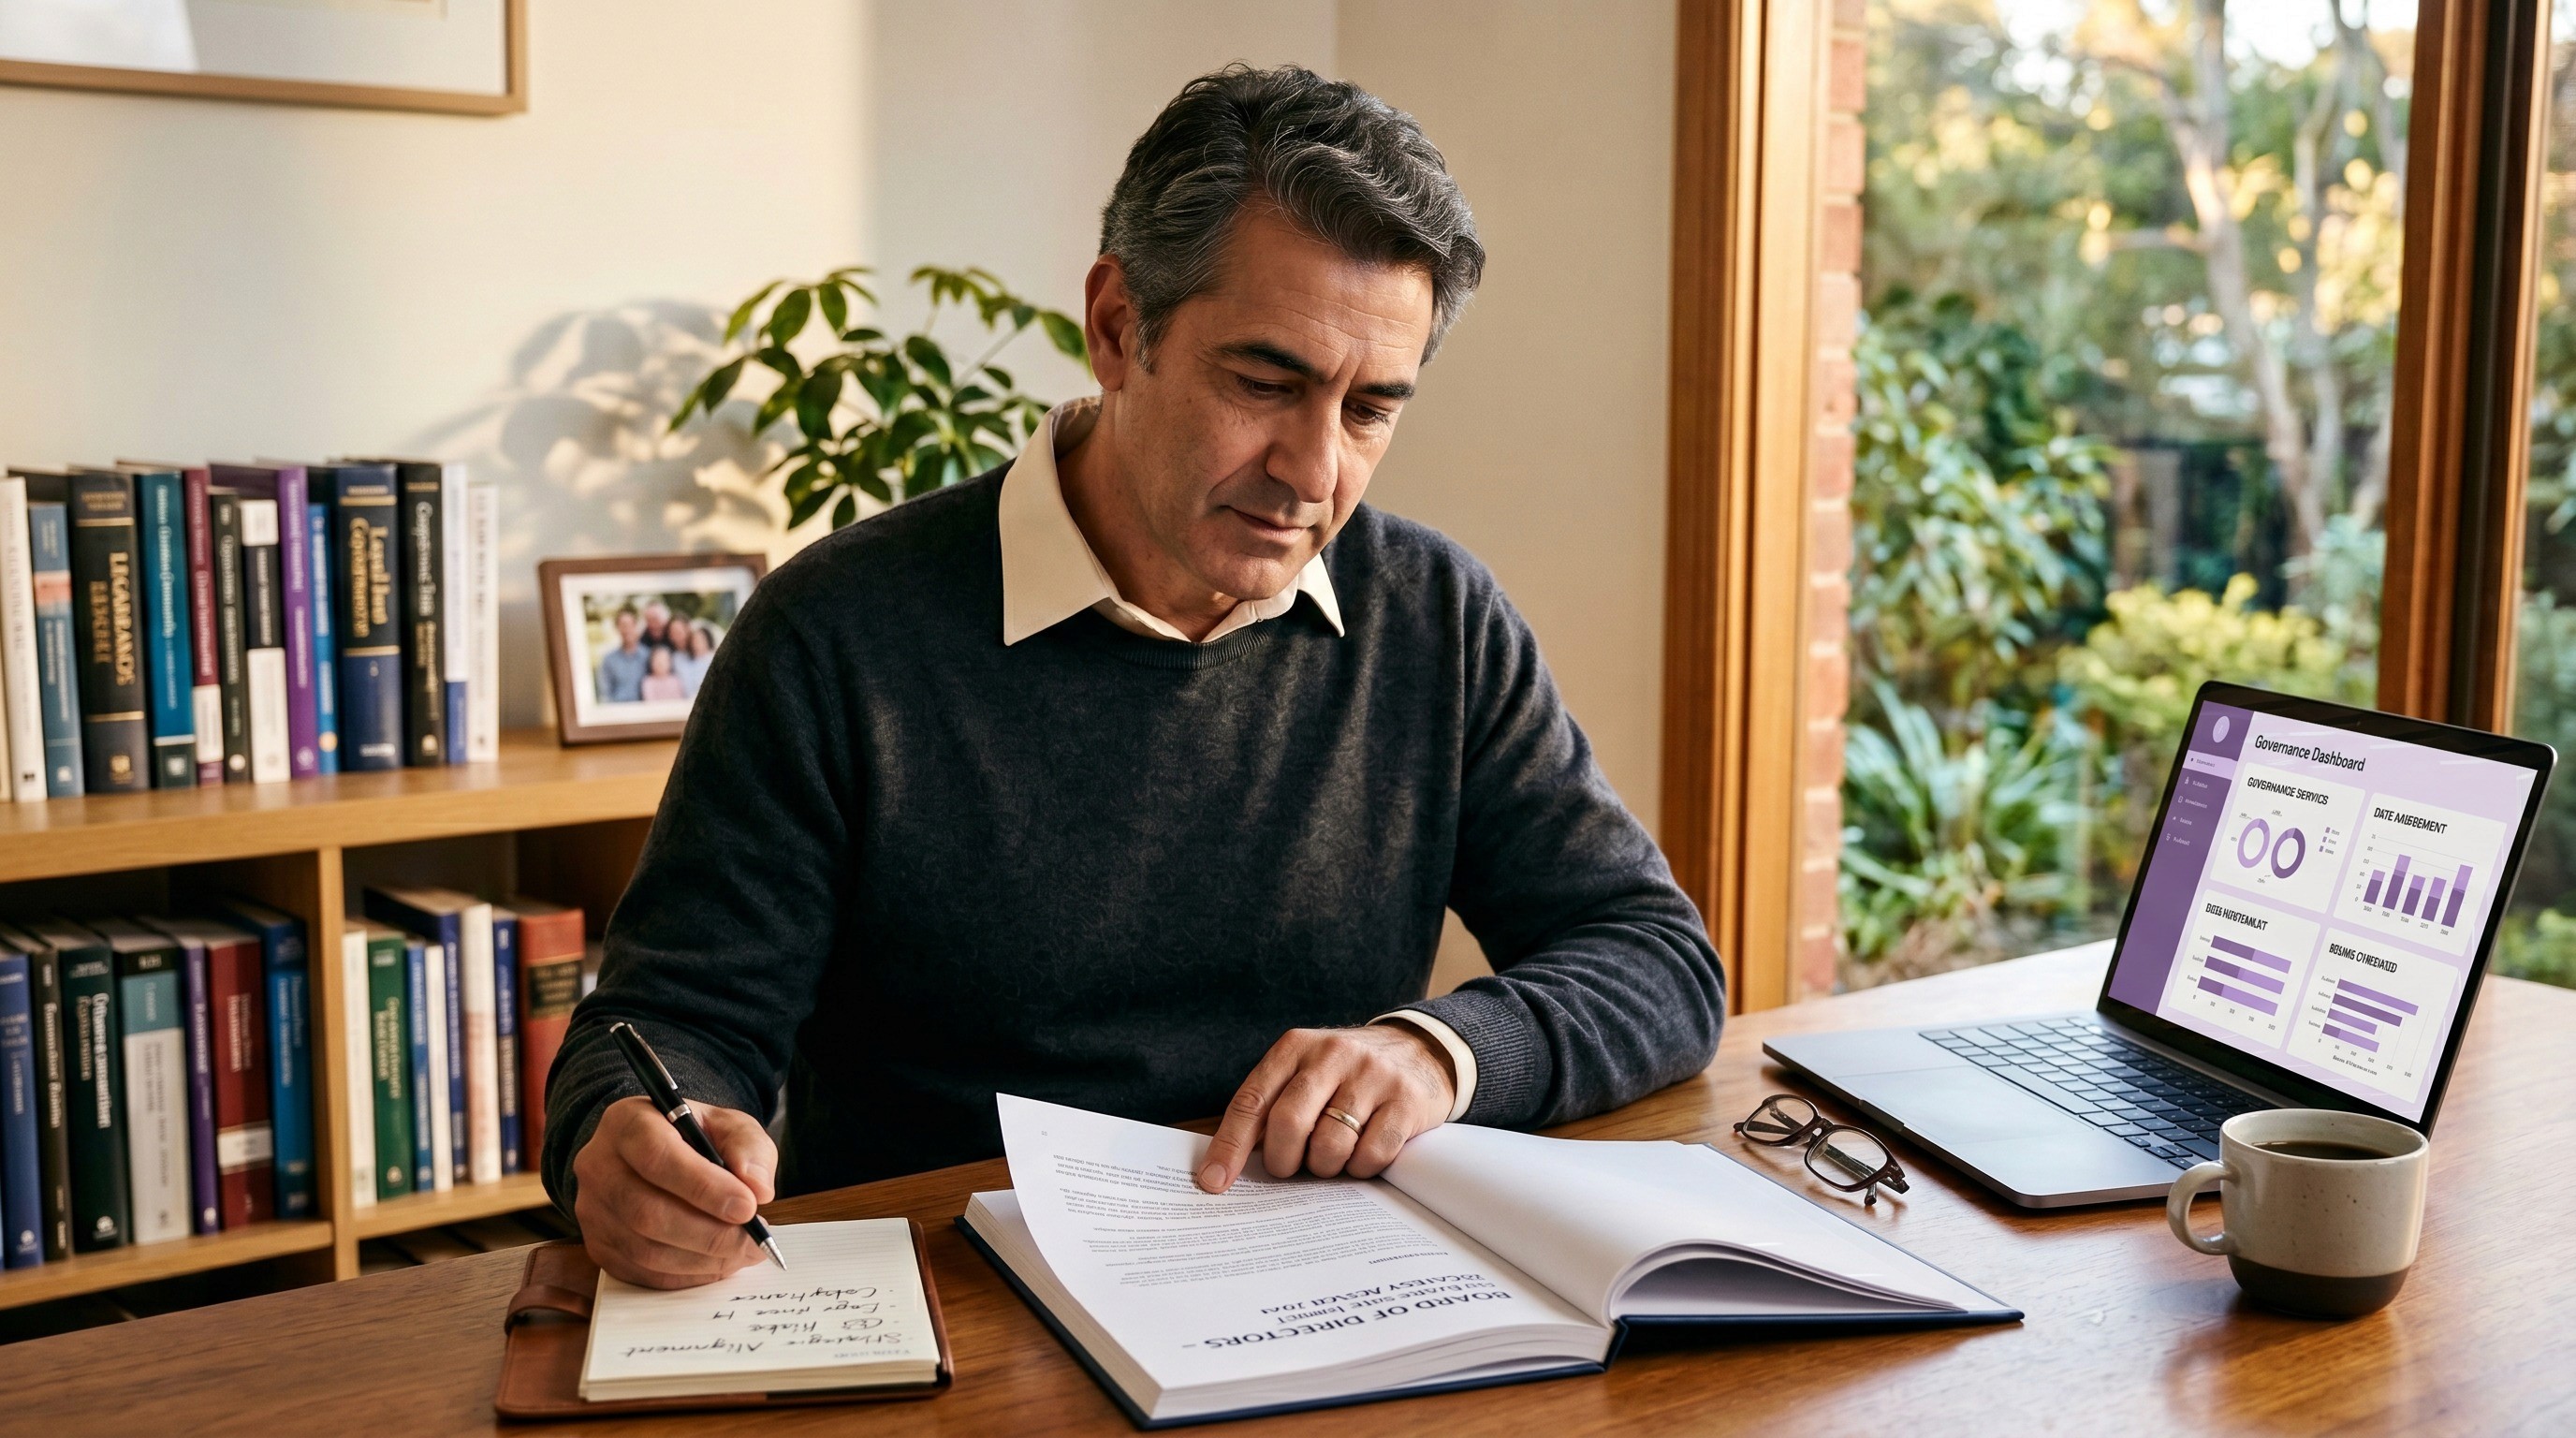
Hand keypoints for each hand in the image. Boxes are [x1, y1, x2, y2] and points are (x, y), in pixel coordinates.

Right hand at [573, 1095, 777, 1288]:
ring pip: (644, 1249)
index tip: (748, 1207)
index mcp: (627, 1123)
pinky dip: (686, 1276)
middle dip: (708, 1233)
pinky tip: (717, 1263)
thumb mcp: (729, 1126)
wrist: (659, 1155)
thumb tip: (758, 1188)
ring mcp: (592, 1211)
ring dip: (702, 1259)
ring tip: (742, 1252)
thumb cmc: (696, 1139)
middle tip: (752, 1241)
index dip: (703, 1186)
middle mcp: (598, 1166)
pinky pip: (641, 1273)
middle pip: (646, 1211)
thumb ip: (749, 1148)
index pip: (657, 1156)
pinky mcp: (598, 1247)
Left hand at [1197, 1024, 1456, 1192]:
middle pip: (1289, 1123)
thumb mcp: (1307, 1071)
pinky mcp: (1406, 1101)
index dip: (1229, 1146)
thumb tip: (1228, 1166)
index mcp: (1295, 1047)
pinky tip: (1362, 1156)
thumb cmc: (1347, 1074)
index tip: (1213, 1182)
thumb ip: (1273, 1105)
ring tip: (1332, 1158)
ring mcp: (1372, 1076)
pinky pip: (1371, 1155)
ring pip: (1330, 1145)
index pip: (1252, 1101)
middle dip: (1284, 1161)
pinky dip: (1361, 1168)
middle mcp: (1332, 1055)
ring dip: (1326, 1168)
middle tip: (1291, 1169)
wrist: (1421, 1051)